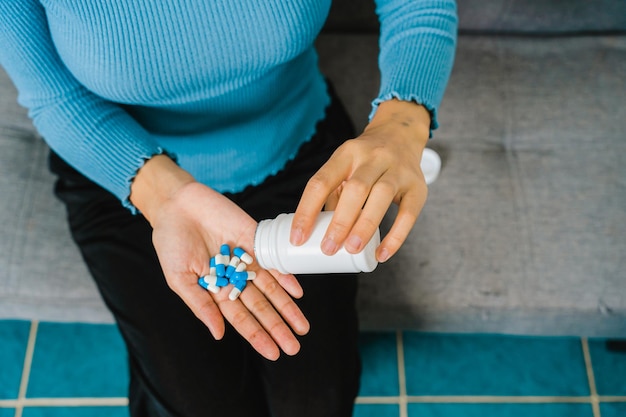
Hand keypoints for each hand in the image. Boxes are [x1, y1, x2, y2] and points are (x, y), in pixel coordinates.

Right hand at [131, 156, 309, 360]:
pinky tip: (297, 291)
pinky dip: (285, 275)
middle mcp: (236, 278)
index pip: (241, 318)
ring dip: (287, 307)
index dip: (257, 335)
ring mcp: (247, 259)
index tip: (273, 353)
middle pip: (261, 307)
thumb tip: (218, 333)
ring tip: (302, 326)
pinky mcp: (254, 239)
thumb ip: (200, 304)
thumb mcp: (179, 278)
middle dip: (277, 327)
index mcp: (217, 290)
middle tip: (294, 347)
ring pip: (271, 288)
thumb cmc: (171, 242)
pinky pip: (273, 260)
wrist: (176, 204)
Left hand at [290, 99, 430, 262]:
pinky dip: (396, 237)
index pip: (321, 182)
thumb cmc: (365, 159)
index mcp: (346, 154)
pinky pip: (408, 213)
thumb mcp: (344, 167)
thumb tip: (315, 234)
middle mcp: (373, 158)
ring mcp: (398, 170)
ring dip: (365, 226)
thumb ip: (332, 196)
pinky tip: (382, 254)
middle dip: (340, 221)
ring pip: (381, 196)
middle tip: (328, 248)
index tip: (297, 238)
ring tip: (352, 249)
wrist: (401, 134)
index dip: (307, 211)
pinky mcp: (418, 186)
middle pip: (355, 189)